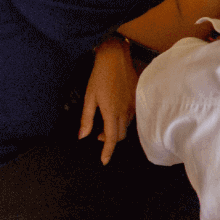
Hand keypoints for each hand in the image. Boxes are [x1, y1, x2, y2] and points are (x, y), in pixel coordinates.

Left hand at [80, 37, 136, 164]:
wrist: (115, 58)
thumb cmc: (99, 76)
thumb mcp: (89, 97)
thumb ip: (86, 119)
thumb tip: (82, 136)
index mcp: (111, 112)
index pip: (111, 138)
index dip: (108, 151)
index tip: (104, 161)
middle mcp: (124, 111)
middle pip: (121, 135)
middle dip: (110, 140)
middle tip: (98, 136)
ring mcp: (133, 104)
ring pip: (127, 125)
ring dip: (117, 129)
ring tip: (105, 123)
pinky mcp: (137, 98)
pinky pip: (132, 115)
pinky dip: (124, 120)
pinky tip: (116, 112)